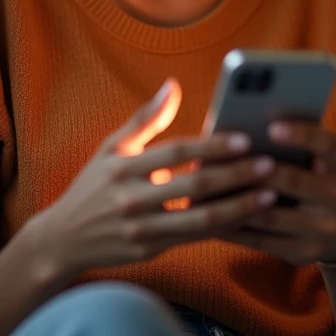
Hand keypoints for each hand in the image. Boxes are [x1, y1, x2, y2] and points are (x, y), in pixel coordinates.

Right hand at [28, 78, 279, 286]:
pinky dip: (225, 229)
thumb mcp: (112, 147)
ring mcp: (141, 229)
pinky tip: (250, 219)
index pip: (175, 152)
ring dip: (239, 207)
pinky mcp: (149, 251)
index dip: (211, 145)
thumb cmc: (94, 185)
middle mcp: (131, 198)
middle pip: (193, 185)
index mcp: (123, 167)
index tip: (244, 138)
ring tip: (271, 194)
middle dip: (235, 175)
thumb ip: (146, 118)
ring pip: (200, 219)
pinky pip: (195, 240)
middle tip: (269, 165)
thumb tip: (173, 85)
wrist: (64, 238)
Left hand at [215, 121, 335, 266]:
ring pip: (270, 214)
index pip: (325, 143)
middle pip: (293, 180)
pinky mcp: (304, 253)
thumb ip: (292, 142)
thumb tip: (242, 129)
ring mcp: (324, 230)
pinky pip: (261, 240)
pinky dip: (233, 227)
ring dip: (235, 200)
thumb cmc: (315, 179)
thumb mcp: (317, 159)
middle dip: (254, 169)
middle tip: (220, 159)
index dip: (300, 134)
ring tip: (205, 187)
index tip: (271, 126)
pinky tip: (210, 214)